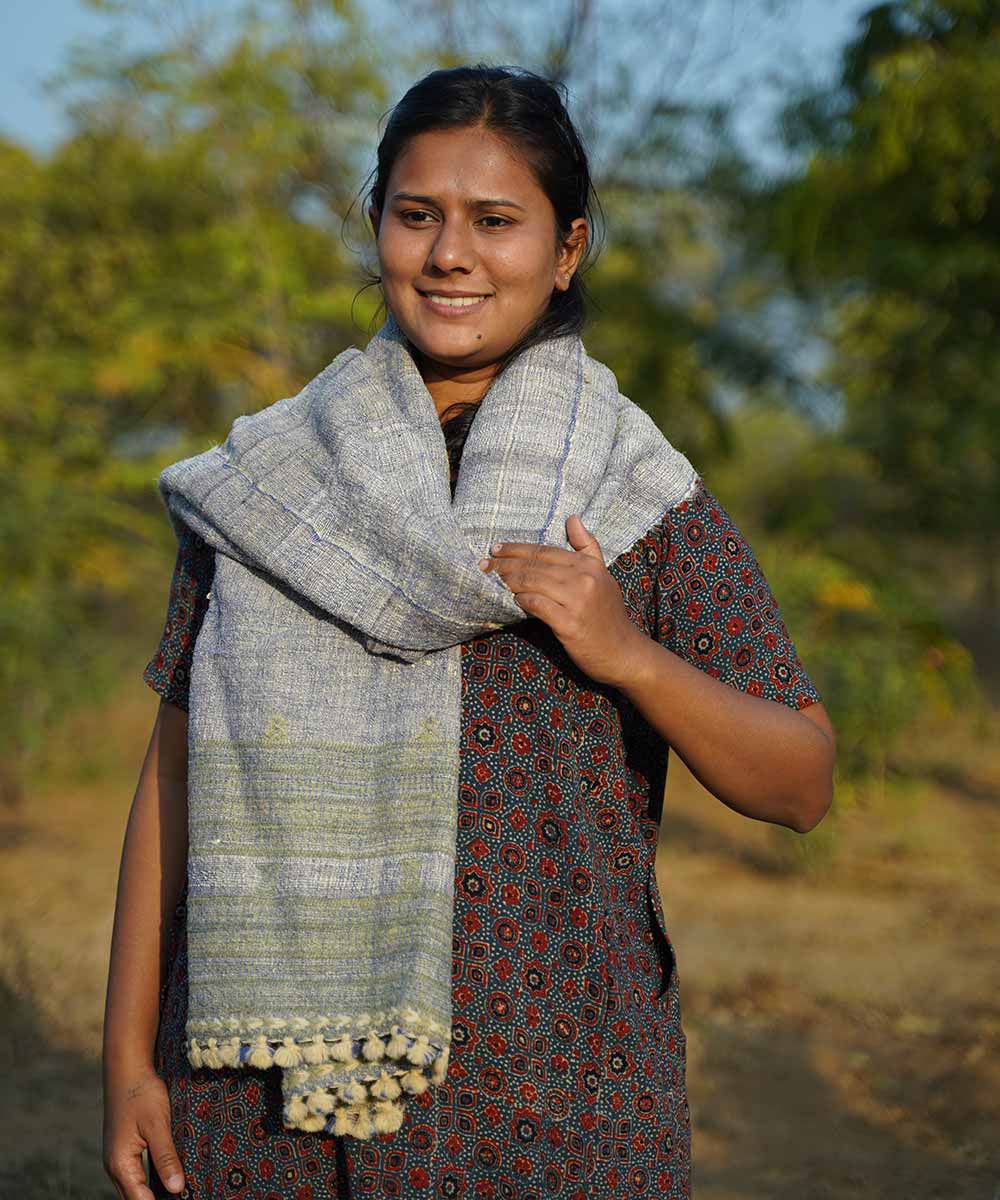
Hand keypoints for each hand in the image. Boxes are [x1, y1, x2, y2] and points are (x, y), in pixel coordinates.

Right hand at [103, 1064, 184, 1198]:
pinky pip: (134, 1174)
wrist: (127, 1068)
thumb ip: (166, 1157)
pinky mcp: (123, 1149)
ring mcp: (116, 1158)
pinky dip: (148, 1182)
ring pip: (133, 1188)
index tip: (183, 1199)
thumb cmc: (142, 1093)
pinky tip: (166, 1179)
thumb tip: (176, 1189)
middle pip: (134, 1198)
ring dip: (151, 1193)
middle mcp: (114, 1165)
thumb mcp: (158, 1124)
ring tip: (177, 1191)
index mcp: (120, 1163)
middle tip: (183, 1195)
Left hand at [478, 514, 647, 687]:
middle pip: (535, 566)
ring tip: (491, 578)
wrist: (624, 652)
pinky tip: (511, 599)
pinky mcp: (569, 624)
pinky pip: (537, 605)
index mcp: (588, 565)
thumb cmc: (609, 615)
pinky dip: (521, 600)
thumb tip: (573, 518)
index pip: (545, 551)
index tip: (497, 549)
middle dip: (505, 563)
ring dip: (508, 580)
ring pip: (532, 583)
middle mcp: (583, 579)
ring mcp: (577, 601)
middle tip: (484, 564)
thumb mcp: (604, 574)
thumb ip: (587, 546)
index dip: (518, 549)